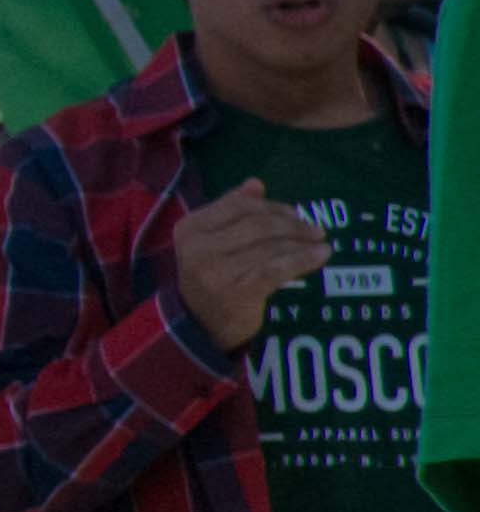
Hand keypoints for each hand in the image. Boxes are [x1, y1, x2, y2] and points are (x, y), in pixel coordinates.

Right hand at [172, 179, 330, 351]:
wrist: (200, 327)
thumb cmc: (210, 278)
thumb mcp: (212, 242)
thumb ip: (231, 211)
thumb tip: (256, 184)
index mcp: (190, 228)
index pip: (237, 205)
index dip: (271, 206)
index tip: (294, 213)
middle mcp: (199, 248)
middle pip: (257, 225)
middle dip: (291, 224)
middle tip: (315, 229)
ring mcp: (218, 271)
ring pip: (270, 247)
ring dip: (301, 242)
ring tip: (320, 242)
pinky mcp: (239, 291)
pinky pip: (277, 269)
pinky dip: (303, 260)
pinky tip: (320, 256)